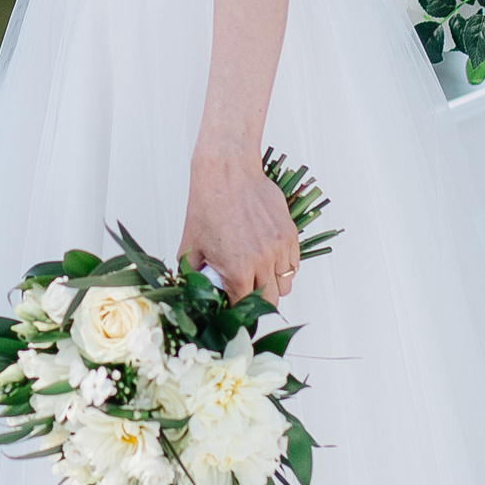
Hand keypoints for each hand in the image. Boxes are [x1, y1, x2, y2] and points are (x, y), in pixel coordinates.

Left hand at [179, 153, 300, 305]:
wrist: (227, 172)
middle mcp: (262, 262)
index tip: (233, 309)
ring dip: (272, 285)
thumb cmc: (207, 204)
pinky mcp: (290, 234)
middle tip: (245, 294)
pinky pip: (293, 264)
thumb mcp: (191, 244)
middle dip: (257, 303)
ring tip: (257, 275)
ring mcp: (279, 248)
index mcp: (237, 270)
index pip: (244, 307)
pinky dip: (283, 267)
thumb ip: (192, 273)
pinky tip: (268, 259)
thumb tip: (191, 289)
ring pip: (285, 284)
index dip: (238, 311)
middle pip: (270, 301)